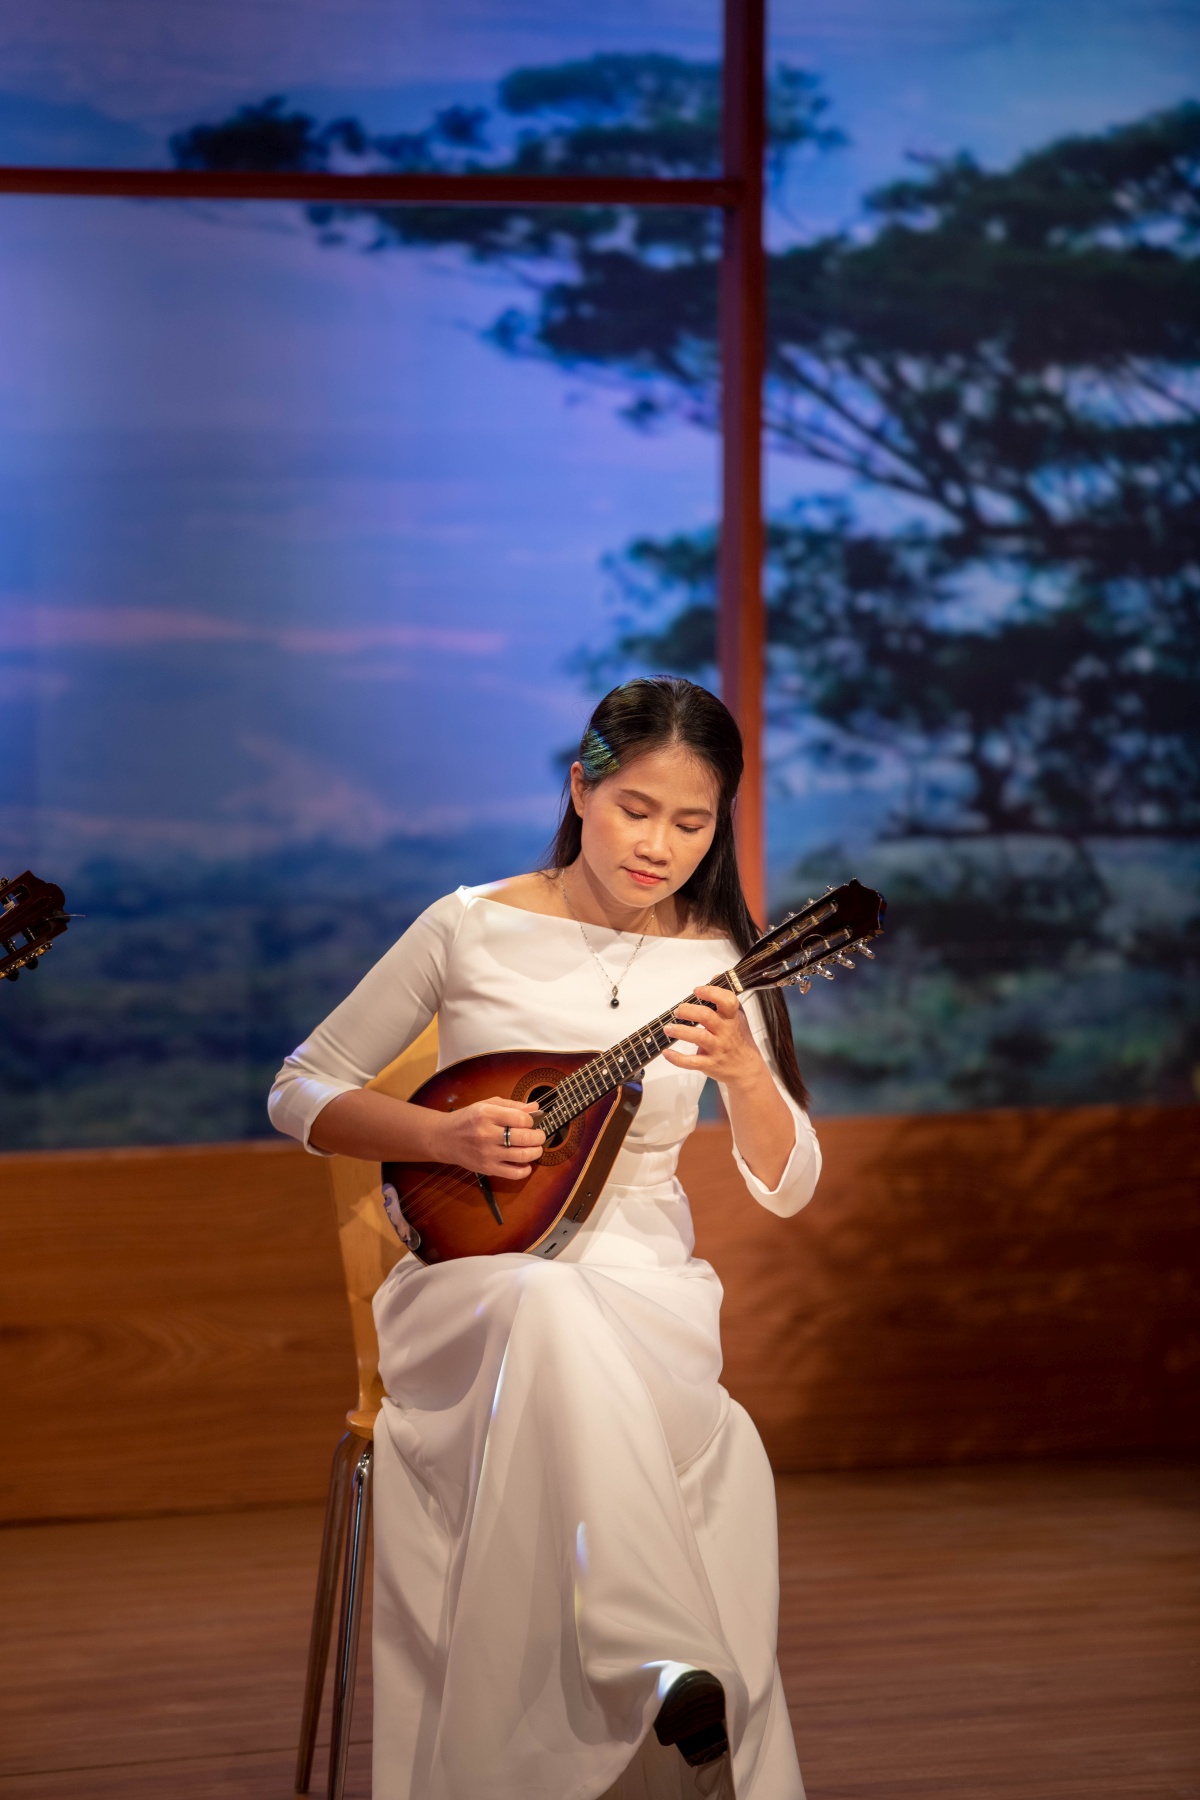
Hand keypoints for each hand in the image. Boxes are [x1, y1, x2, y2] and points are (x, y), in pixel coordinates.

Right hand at [431, 1097, 545, 1180]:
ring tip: (535, 1148)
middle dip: (539, 1136)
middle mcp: (486, 1134)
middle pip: (524, 1137)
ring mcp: (487, 1153)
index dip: (531, 1120)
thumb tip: (536, 1108)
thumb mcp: (487, 1105)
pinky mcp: (487, 1168)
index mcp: (487, 1114)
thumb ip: (512, 1106)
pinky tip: (526, 1163)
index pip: (520, 1118)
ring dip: (536, 1152)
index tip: (531, 1122)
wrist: (444, 1138)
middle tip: (539, 1135)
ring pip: (522, 1155)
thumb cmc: (468, 1119)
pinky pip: (513, 1173)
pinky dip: (525, 1170)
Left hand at [662, 984, 764, 1087]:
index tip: (697, 990)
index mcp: (731, 1018)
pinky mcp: (710, 1064)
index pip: (727, 1001)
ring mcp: (718, 1049)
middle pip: (707, 1017)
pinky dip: (677, 1058)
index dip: (711, 993)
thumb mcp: (738, 1016)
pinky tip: (667, 1052)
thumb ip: (725, 998)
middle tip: (678, 1011)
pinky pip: (692, 1062)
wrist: (747, 1069)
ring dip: (680, 1031)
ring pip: (699, 1038)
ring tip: (668, 1028)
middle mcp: (725, 1032)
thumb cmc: (740, 1040)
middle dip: (689, 1011)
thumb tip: (715, 978)